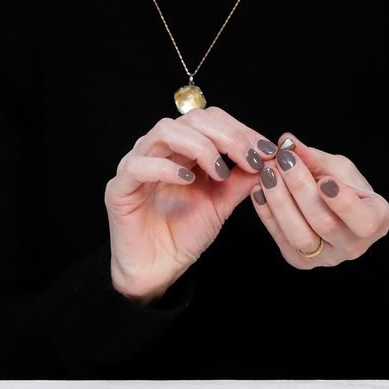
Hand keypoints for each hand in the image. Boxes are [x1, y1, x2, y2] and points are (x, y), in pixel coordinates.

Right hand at [106, 107, 278, 302]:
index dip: (240, 129)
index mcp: (183, 148)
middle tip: (250, 158)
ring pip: (165, 131)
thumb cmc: (184, 233)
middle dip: (227, 135)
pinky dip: (166, 167)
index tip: (266, 150)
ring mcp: (137, 164)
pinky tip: (188, 179)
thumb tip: (268, 160)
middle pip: (191, 119)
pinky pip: (139, 165)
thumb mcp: (221, 203)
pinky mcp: (119, 188)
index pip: (211, 119)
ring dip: (200, 146)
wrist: (157, 270)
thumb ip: (241, 179)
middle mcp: (160, 149)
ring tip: (220, 172)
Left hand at [250, 133, 388, 268]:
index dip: (343, 202)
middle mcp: (353, 246)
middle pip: (325, 224)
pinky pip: (280, 238)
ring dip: (280, 202)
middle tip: (284, 161)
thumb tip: (287, 142)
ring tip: (268, 174)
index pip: (364, 221)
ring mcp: (326, 258)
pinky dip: (267, 213)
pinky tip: (258, 190)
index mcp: (376, 221)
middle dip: (301, 189)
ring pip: (300, 236)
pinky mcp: (299, 260)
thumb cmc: (343, 186)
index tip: (324, 180)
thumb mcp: (336, 167)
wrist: (333, 210)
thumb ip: (314, 158)